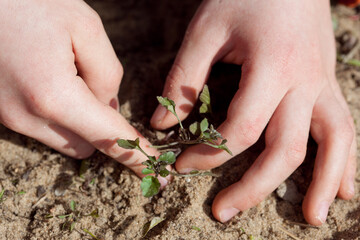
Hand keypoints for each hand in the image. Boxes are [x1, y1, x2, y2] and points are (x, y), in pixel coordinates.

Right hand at [0, 0, 164, 183]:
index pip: (109, 137)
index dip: (137, 156)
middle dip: (101, 126)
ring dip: (77, 119)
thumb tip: (108, 107)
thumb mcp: (84, 27)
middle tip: (91, 82)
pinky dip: (57, 113)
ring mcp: (7, 118)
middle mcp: (26, 116)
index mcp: (53, 96)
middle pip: (86, 146)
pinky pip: (42, 128)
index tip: (159, 173)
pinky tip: (47, 77)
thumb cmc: (28, 1)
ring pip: (64, 140)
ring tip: (62, 72)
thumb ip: (107, 74)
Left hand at [151, 0, 356, 224]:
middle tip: (223, 212)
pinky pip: (344, 127)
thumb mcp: (206, 30)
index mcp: (271, 67)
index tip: (182, 164)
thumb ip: (183, 79)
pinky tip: (343, 188)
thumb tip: (162, 124)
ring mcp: (322, 84)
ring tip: (310, 219)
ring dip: (321, 184)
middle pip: (285, 149)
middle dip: (254, 188)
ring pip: (332, 143)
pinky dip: (346, 161)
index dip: (208, 155)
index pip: (239, 129)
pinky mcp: (328, 84)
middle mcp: (304, 83)